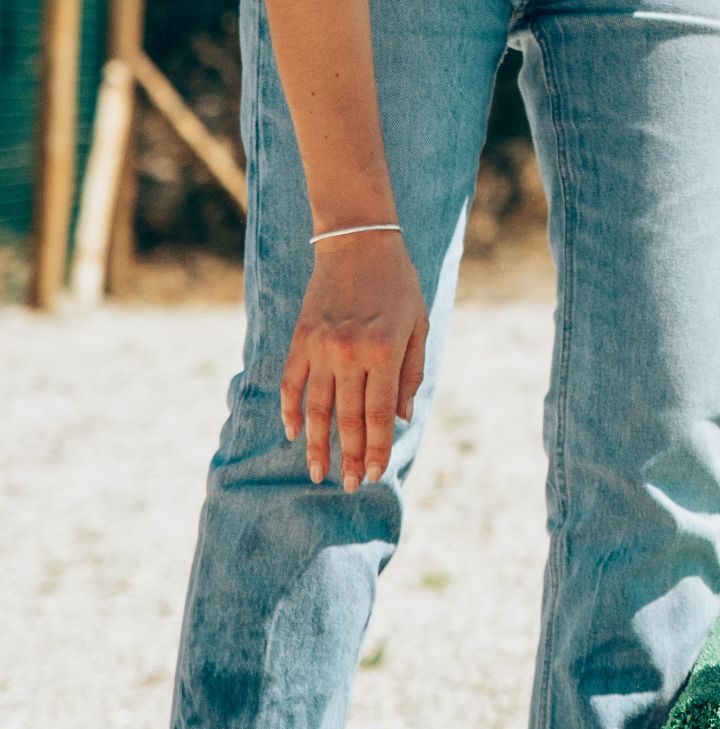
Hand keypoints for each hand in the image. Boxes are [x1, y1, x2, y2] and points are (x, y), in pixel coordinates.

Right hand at [279, 236, 429, 491]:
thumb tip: (401, 418)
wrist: (358, 242)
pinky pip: (292, 383)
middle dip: (350, 457)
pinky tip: (294, 433)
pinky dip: (291, 410)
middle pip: (347, 419)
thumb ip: (411, 374)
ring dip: (317, 445)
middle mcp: (350, 354)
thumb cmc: (398, 284)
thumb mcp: (418, 326)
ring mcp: (321, 347)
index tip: (375, 475)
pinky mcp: (301, 339)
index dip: (377, 449)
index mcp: (384, 352)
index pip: (379, 415)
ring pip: (316, 408)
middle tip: (350, 486)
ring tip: (318, 473)